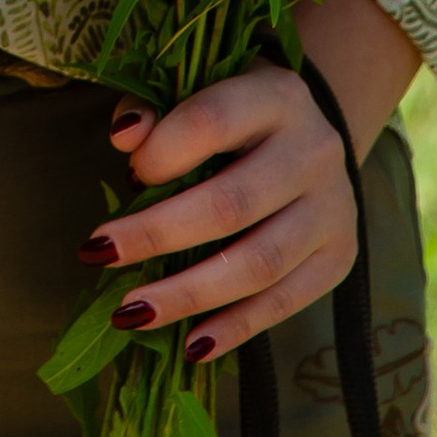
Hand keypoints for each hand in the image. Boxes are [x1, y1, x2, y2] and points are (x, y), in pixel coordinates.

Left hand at [77, 0, 420, 364]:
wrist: (310, 135)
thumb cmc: (233, 114)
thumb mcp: (199, 91)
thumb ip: (155, 109)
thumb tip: (124, 138)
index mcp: (276, 95)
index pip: (213, 121)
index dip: (163, 152)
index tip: (126, 174)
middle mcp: (314, 150)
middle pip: (232, 204)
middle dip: (157, 234)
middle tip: (98, 254)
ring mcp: (333, 209)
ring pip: (258, 264)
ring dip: (188, 294)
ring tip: (130, 312)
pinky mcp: (337, 257)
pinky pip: (285, 301)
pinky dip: (235, 327)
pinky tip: (190, 345)